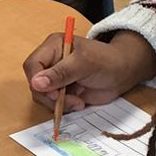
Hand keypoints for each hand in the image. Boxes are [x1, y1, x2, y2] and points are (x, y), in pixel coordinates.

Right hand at [23, 30, 155, 111]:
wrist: (123, 73)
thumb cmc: (106, 61)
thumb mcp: (84, 63)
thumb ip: (61, 73)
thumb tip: (36, 83)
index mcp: (53, 47)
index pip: (32, 65)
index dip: (38, 81)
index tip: (54, 93)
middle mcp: (51, 62)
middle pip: (35, 84)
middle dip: (50, 96)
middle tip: (69, 100)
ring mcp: (56, 78)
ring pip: (42, 97)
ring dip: (58, 104)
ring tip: (78, 102)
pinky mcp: (62, 92)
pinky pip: (53, 104)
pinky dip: (63, 108)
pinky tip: (79, 103)